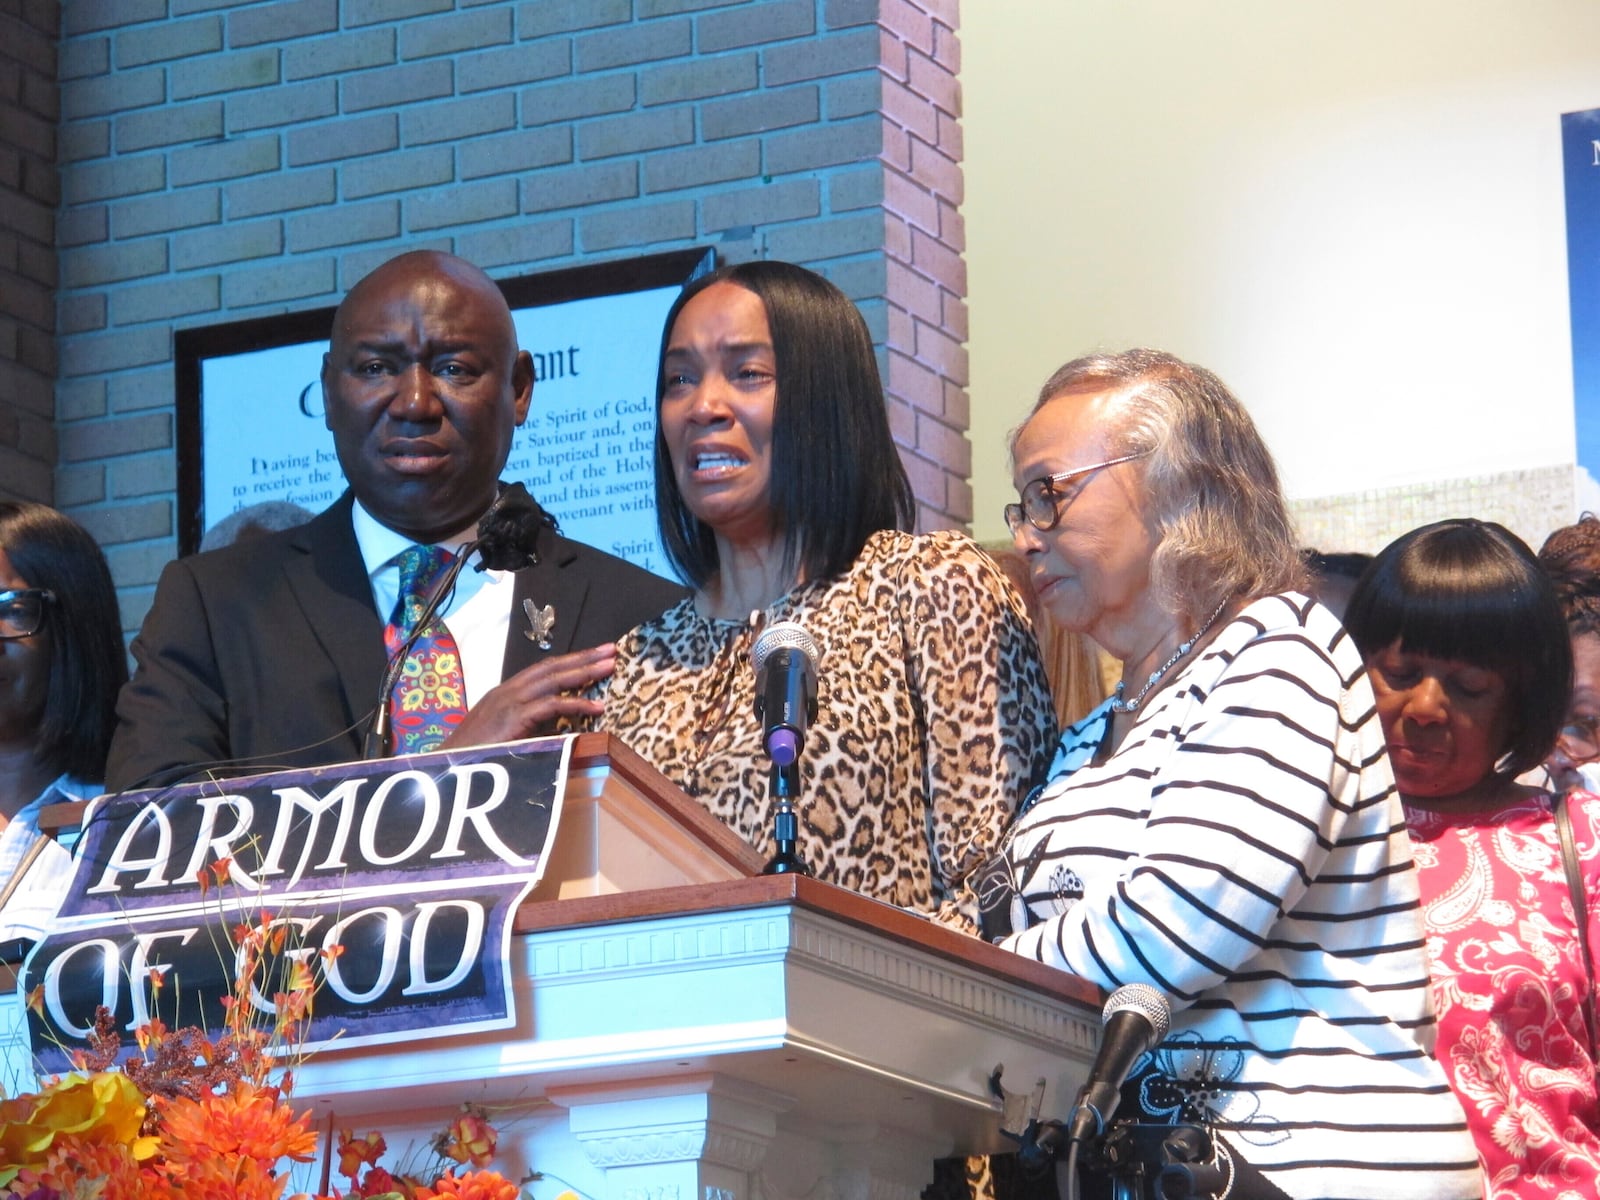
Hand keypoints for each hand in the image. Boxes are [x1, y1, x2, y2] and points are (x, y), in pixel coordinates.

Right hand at [442, 643, 615, 747]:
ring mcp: (509, 702)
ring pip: (552, 679)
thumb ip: (530, 727)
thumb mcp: (506, 736)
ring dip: (584, 671)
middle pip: (551, 667)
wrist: (445, 769)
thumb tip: (562, 726)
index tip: (594, 655)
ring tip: (609, 666)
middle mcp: (507, 691)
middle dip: (583, 657)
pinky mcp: (512, 718)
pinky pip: (550, 706)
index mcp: (505, 693)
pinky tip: (596, 706)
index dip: (570, 661)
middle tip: (610, 650)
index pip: (543, 670)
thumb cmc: (474, 758)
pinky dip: (576, 704)